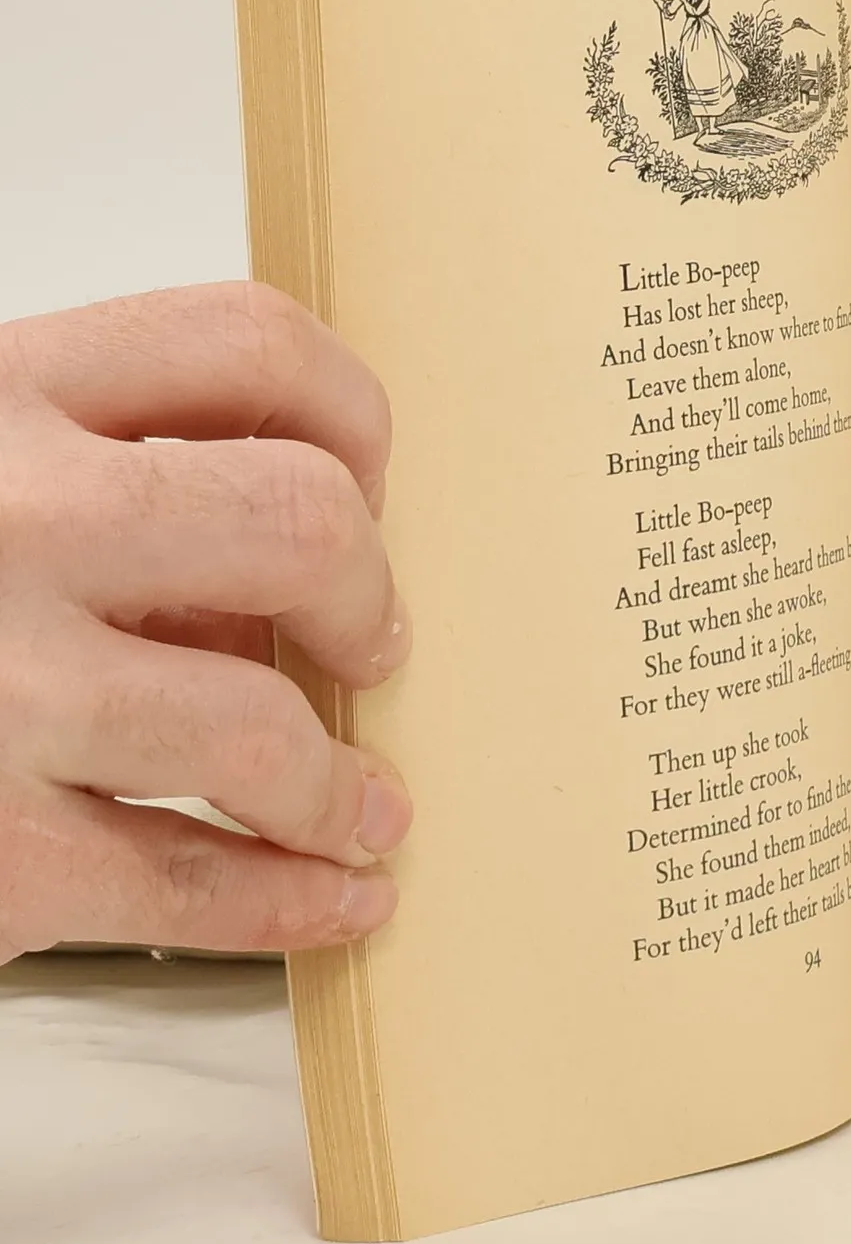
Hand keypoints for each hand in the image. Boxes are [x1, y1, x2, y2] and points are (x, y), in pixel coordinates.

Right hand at [0, 283, 411, 961]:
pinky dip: (291, 901)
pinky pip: (189, 884)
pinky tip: (333, 899)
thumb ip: (88, 485)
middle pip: (297, 520)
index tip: (369, 487)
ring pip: (258, 726)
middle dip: (365, 595)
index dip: (350, 417)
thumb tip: (274, 588)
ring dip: (339, 785)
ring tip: (362, 809)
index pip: (244, 342)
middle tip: (367, 646)